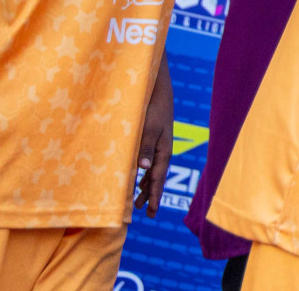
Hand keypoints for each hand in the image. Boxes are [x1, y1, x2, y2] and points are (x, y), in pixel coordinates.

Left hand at [135, 67, 173, 217]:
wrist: (156, 86)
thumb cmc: (152, 107)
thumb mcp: (148, 128)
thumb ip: (145, 148)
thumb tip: (143, 170)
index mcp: (163, 149)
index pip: (157, 178)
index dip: (153, 196)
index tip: (150, 213)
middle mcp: (161, 148)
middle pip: (154, 176)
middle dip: (148, 194)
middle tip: (143, 212)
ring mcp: (156, 142)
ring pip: (150, 169)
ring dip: (143, 184)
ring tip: (137, 200)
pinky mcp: (149, 135)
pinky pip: (146, 159)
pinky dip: (141, 171)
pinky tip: (135, 175)